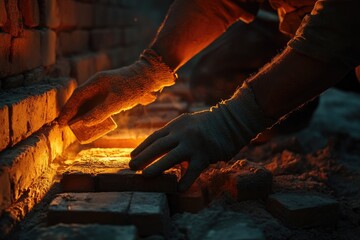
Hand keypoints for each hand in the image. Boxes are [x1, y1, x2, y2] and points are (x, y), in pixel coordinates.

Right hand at [58, 49, 175, 125]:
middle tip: (63, 126)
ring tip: (75, 127)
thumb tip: (83, 123)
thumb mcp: (117, 102)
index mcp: (96, 82)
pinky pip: (99, 104)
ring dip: (82, 114)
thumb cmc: (134, 87)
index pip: (77, 97)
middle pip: (81, 100)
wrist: (151, 77)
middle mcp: (98, 84)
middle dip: (72, 113)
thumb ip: (100, 112)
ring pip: (89, 102)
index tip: (60, 122)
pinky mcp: (114, 94)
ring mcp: (106, 88)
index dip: (68, 110)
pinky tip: (92, 122)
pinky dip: (94, 113)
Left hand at [129, 83, 274, 190]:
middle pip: (158, 146)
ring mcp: (193, 144)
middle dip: (143, 156)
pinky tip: (178, 189)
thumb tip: (158, 146)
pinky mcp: (205, 154)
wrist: (231, 121)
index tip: (131, 156)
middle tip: (131, 167)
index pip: (155, 137)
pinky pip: (193, 170)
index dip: (142, 147)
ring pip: (171, 157)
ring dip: (157, 167)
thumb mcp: (187, 123)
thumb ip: (174, 133)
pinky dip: (185, 180)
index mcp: (176, 124)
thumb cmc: (208, 124)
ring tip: (145, 176)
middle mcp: (182, 133)